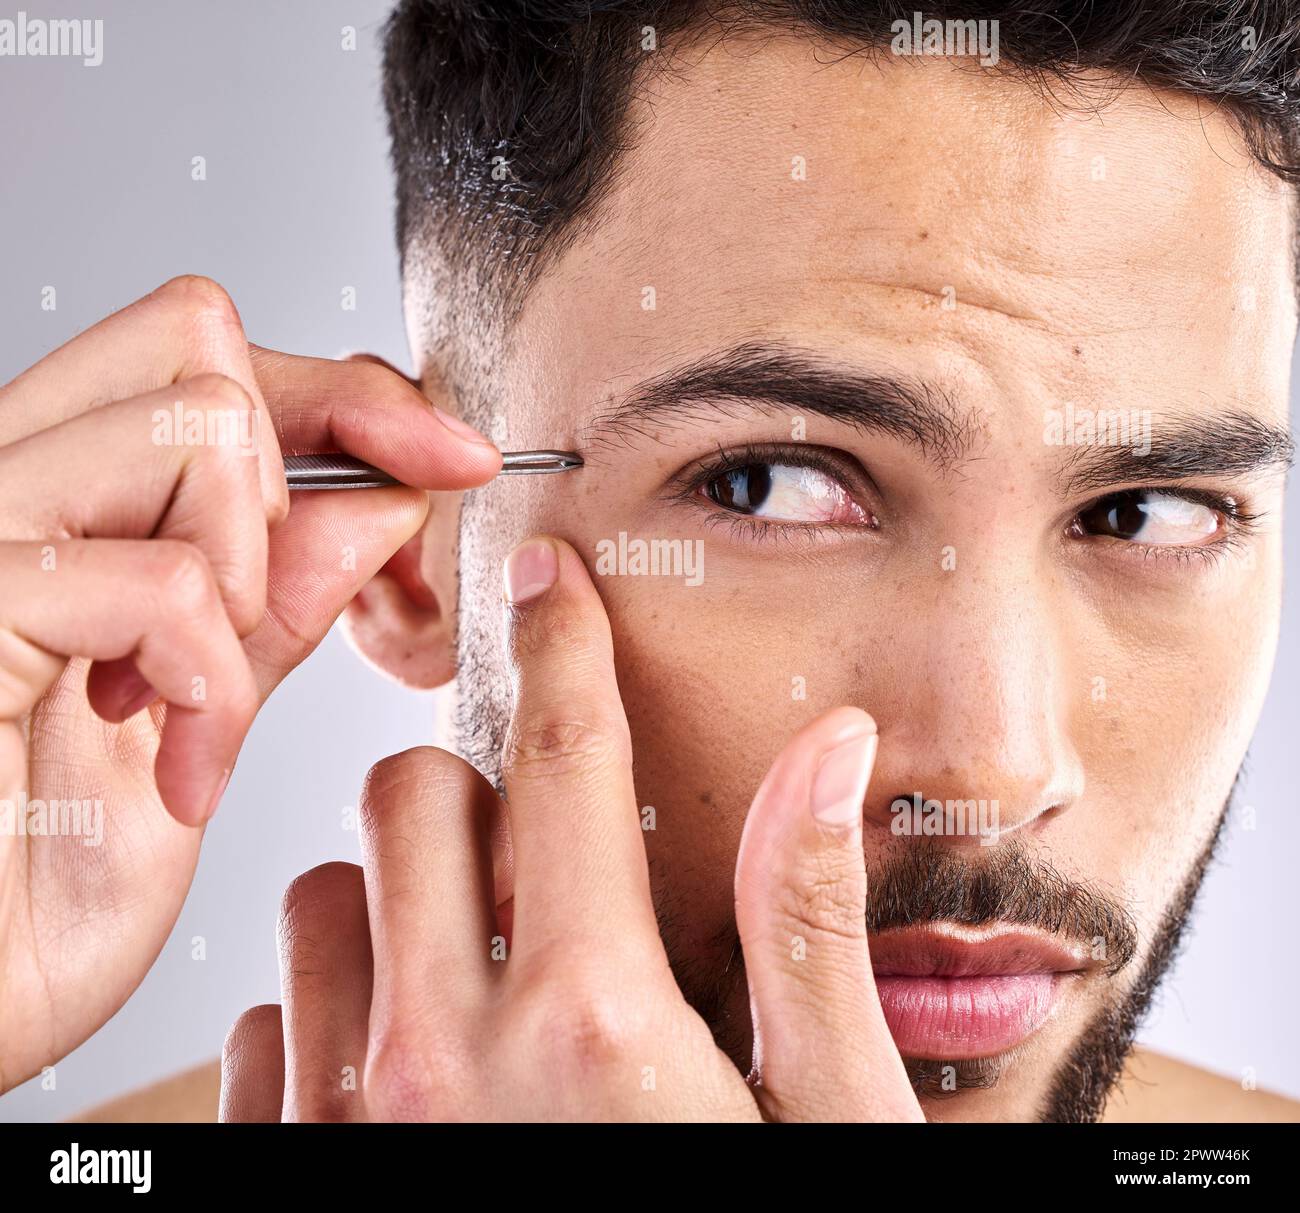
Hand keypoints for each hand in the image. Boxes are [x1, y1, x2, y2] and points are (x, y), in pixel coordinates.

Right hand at [0, 276, 500, 1093]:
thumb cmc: (30, 898)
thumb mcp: (192, 724)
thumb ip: (271, 605)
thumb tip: (372, 501)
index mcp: (53, 508)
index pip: (207, 356)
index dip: (349, 398)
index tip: (453, 459)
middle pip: (199, 343)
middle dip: (309, 464)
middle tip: (309, 599)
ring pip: (198, 427)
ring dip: (254, 583)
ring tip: (202, 709)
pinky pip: (164, 581)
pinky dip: (212, 686)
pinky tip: (180, 772)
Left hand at [220, 537, 922, 1121]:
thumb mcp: (825, 1118)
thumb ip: (807, 922)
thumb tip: (829, 756)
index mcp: (590, 1016)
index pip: (565, 757)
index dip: (565, 646)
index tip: (552, 587)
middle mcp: (448, 1056)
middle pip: (415, 799)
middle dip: (477, 784)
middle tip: (541, 834)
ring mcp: (355, 1123)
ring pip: (329, 895)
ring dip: (401, 891)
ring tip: (482, 950)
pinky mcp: (297, 1170)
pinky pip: (272, 1012)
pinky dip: (337, 998)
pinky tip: (421, 1051)